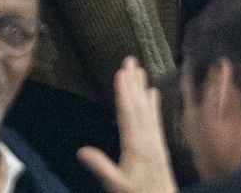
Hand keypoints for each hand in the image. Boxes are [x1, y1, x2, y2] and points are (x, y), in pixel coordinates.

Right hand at [78, 57, 177, 192]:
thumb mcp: (115, 186)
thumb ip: (100, 167)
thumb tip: (81, 151)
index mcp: (135, 145)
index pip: (127, 113)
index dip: (123, 92)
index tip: (120, 72)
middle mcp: (147, 138)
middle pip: (138, 106)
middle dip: (133, 83)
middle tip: (130, 60)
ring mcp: (155, 140)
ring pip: (147, 109)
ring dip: (142, 88)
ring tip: (140, 69)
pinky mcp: (159, 145)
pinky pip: (156, 119)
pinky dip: (154, 104)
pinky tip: (154, 92)